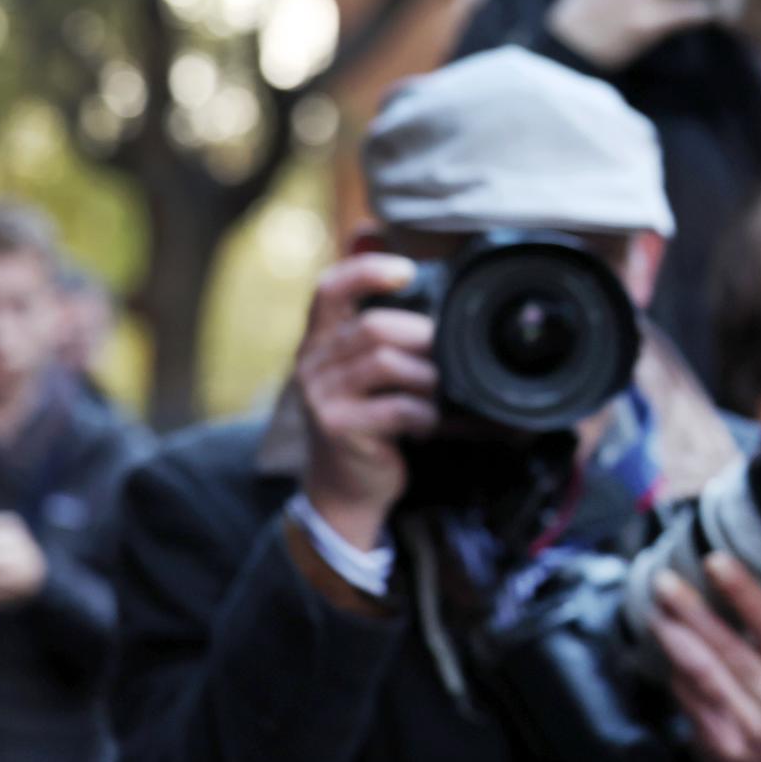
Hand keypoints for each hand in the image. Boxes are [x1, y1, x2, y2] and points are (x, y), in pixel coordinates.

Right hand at [295, 253, 439, 550]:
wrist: (345, 490)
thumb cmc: (370, 424)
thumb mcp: (369, 376)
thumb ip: (389, 341)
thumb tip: (444, 306)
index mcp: (321, 341)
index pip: (329, 289)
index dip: (366, 271)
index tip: (407, 271)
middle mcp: (312, 363)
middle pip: (373, 326)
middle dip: (422, 338)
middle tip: (448, 359)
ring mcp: (321, 396)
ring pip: (387, 362)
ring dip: (428, 378)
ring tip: (438, 395)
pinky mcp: (338, 427)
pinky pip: (397, 406)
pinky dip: (426, 414)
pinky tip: (428, 423)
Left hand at [649, 552, 760, 761]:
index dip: (744, 594)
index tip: (716, 561)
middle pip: (730, 650)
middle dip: (693, 612)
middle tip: (664, 582)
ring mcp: (749, 730)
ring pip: (705, 675)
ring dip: (675, 640)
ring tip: (656, 611)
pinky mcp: (719, 747)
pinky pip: (690, 701)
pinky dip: (675, 673)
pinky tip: (664, 650)